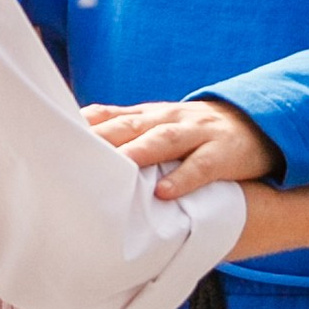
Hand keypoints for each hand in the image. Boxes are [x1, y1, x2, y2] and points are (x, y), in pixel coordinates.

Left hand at [85, 96, 281, 197]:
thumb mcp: (160, 125)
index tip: (51, 138)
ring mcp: (196, 134)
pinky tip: (165, 192)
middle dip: (101, 139)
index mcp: (150, 115)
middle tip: (69, 154)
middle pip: (129, 127)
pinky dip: (183, 178)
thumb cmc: (196, 132)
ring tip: (117, 167)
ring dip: (138, 153)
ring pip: (163, 141)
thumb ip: (125, 130)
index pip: (110, 116)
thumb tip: (78, 141)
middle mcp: (168, 120)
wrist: (256, 122)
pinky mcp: (223, 154)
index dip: (82, 126)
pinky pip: (201, 166)